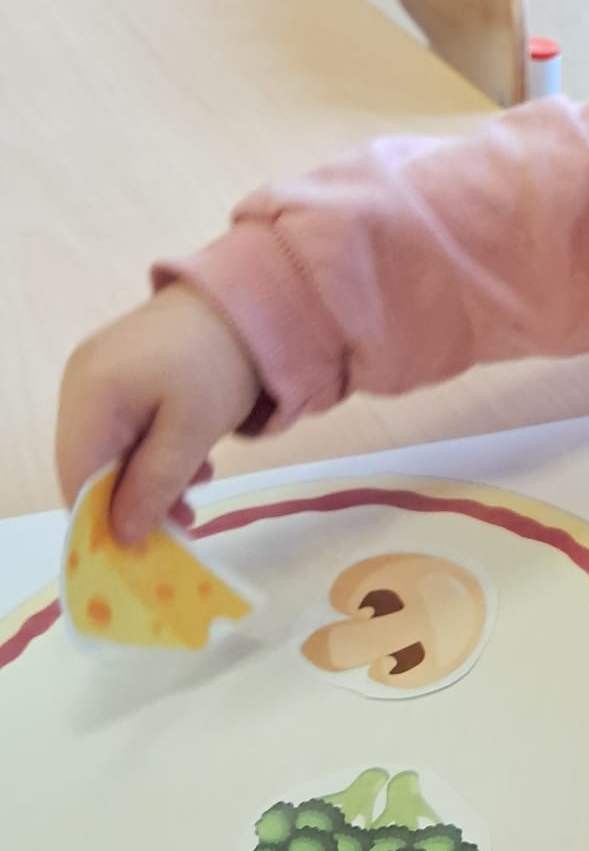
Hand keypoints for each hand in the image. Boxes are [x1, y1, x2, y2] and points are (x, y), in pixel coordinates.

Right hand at [55, 285, 262, 544]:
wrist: (250, 298)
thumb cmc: (222, 362)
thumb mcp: (193, 431)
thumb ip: (155, 484)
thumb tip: (123, 536)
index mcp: (90, 395)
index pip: (77, 478)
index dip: (101, 521)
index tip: (140, 552)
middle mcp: (80, 384)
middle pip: (91, 465)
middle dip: (132, 502)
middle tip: (183, 524)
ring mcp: (98, 375)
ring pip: (111, 450)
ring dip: (150, 480)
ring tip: (196, 493)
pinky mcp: (121, 373)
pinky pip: (126, 427)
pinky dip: (155, 452)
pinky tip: (194, 462)